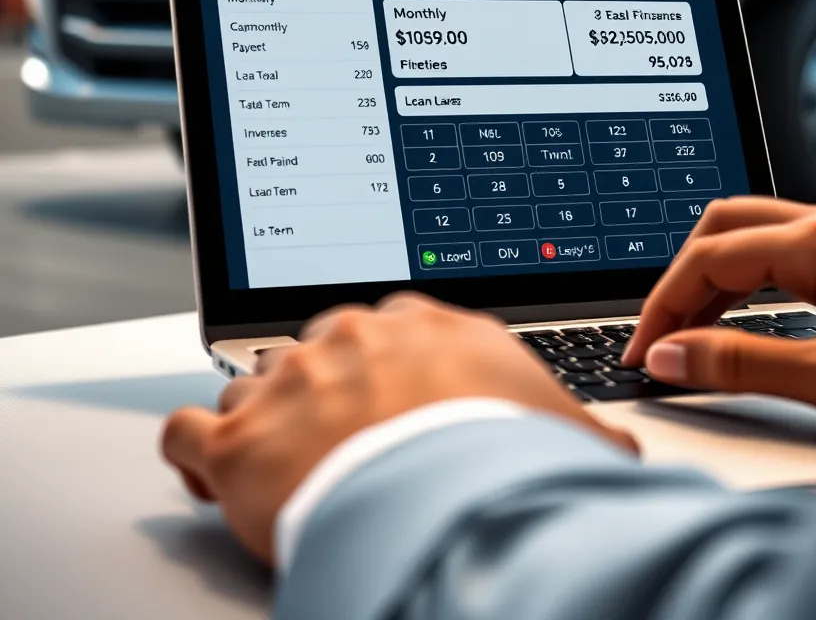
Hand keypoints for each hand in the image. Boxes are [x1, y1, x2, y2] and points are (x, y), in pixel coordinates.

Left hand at [162, 293, 635, 563]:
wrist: (445, 491)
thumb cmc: (498, 454)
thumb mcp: (563, 432)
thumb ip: (584, 431)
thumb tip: (623, 453)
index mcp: (423, 327)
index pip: (389, 331)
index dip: (382, 366)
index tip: (382, 391)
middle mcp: (351, 339)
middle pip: (320, 350)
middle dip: (325, 386)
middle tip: (337, 432)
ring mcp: (290, 380)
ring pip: (254, 382)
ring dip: (261, 416)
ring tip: (276, 456)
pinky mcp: (239, 436)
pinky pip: (189, 428)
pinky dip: (192, 447)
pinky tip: (204, 464)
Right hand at [622, 197, 815, 416]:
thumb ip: (741, 364)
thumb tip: (670, 355)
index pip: (707, 259)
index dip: (661, 305)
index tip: (640, 349)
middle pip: (722, 226)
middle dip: (680, 277)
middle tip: (658, 331)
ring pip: (753, 232)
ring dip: (713, 275)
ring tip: (692, 329)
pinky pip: (784, 245)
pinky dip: (748, 276)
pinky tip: (746, 311)